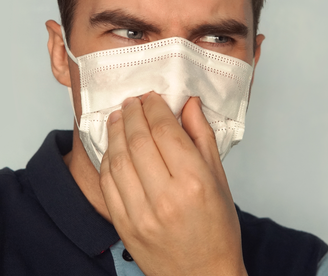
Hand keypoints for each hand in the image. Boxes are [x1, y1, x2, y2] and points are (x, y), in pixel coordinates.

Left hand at [99, 92, 246, 275]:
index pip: (165, 130)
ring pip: (118, 158)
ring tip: (119, 117)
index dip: (155, 107)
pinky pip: (108, 183)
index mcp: (194, 182)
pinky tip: (113, 147)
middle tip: (133, 101)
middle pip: (139, 139)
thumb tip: (189, 104)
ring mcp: (141, 213)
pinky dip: (108, 159)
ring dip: (116, 132)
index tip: (152, 98)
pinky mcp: (125, 226)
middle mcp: (166, 197)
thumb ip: (202, 138)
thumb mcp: (220, 181)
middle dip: (133, 113)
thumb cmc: (217, 231)